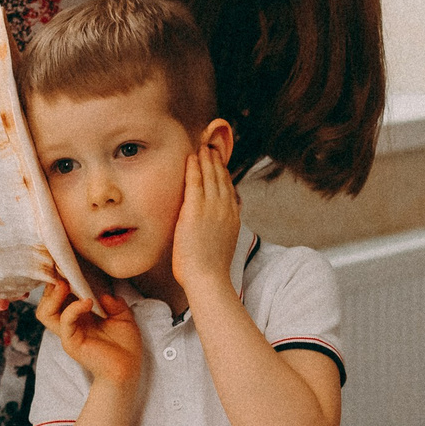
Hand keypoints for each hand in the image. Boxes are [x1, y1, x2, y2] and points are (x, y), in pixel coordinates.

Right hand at [35, 278, 140, 389]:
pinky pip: (65, 322)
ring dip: (53, 295)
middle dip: (51, 283)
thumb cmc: (125, 345)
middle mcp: (69, 323)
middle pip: (45, 301)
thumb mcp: (123, 316)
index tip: (66, 263)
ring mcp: (68, 333)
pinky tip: (88, 302)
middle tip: (62, 269)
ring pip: (44, 312)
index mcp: (78, 315)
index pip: (59, 295)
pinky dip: (73, 308)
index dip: (60, 279)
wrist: (128, 370)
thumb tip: (103, 295)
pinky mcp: (72, 343)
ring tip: (66, 283)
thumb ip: (114, 303)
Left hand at [170, 145, 241, 299]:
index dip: (224, 174)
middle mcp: (225, 209)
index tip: (219, 163)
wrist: (208, 278)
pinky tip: (191, 157)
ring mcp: (212, 208)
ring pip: (210, 176)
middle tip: (211, 148)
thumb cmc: (211, 269)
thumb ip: (223, 229)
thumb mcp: (224, 245)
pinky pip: (195, 182)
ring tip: (202, 148)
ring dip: (206, 159)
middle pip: (221, 178)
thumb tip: (222, 225)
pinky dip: (194, 168)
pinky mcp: (196, 210)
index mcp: (233, 217)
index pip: (229, 189)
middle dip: (216, 161)